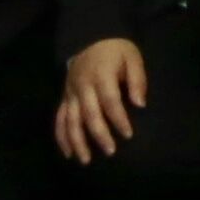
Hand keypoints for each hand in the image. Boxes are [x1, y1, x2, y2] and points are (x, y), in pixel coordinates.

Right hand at [56, 38, 147, 161]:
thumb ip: (137, 80)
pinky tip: (68, 153)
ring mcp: (70, 94)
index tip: (128, 134)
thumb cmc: (117, 51)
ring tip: (86, 160)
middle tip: (110, 152)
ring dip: (77, 141)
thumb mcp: (133, 58)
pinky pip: (59, 120)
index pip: (110, 100)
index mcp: (101, 75)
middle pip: (89, 114)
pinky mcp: (64, 98)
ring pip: (70, 121)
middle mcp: (82, 86)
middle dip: (99, 134)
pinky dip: (61, 137)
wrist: (90, 39)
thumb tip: (141, 105)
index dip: (118, 118)